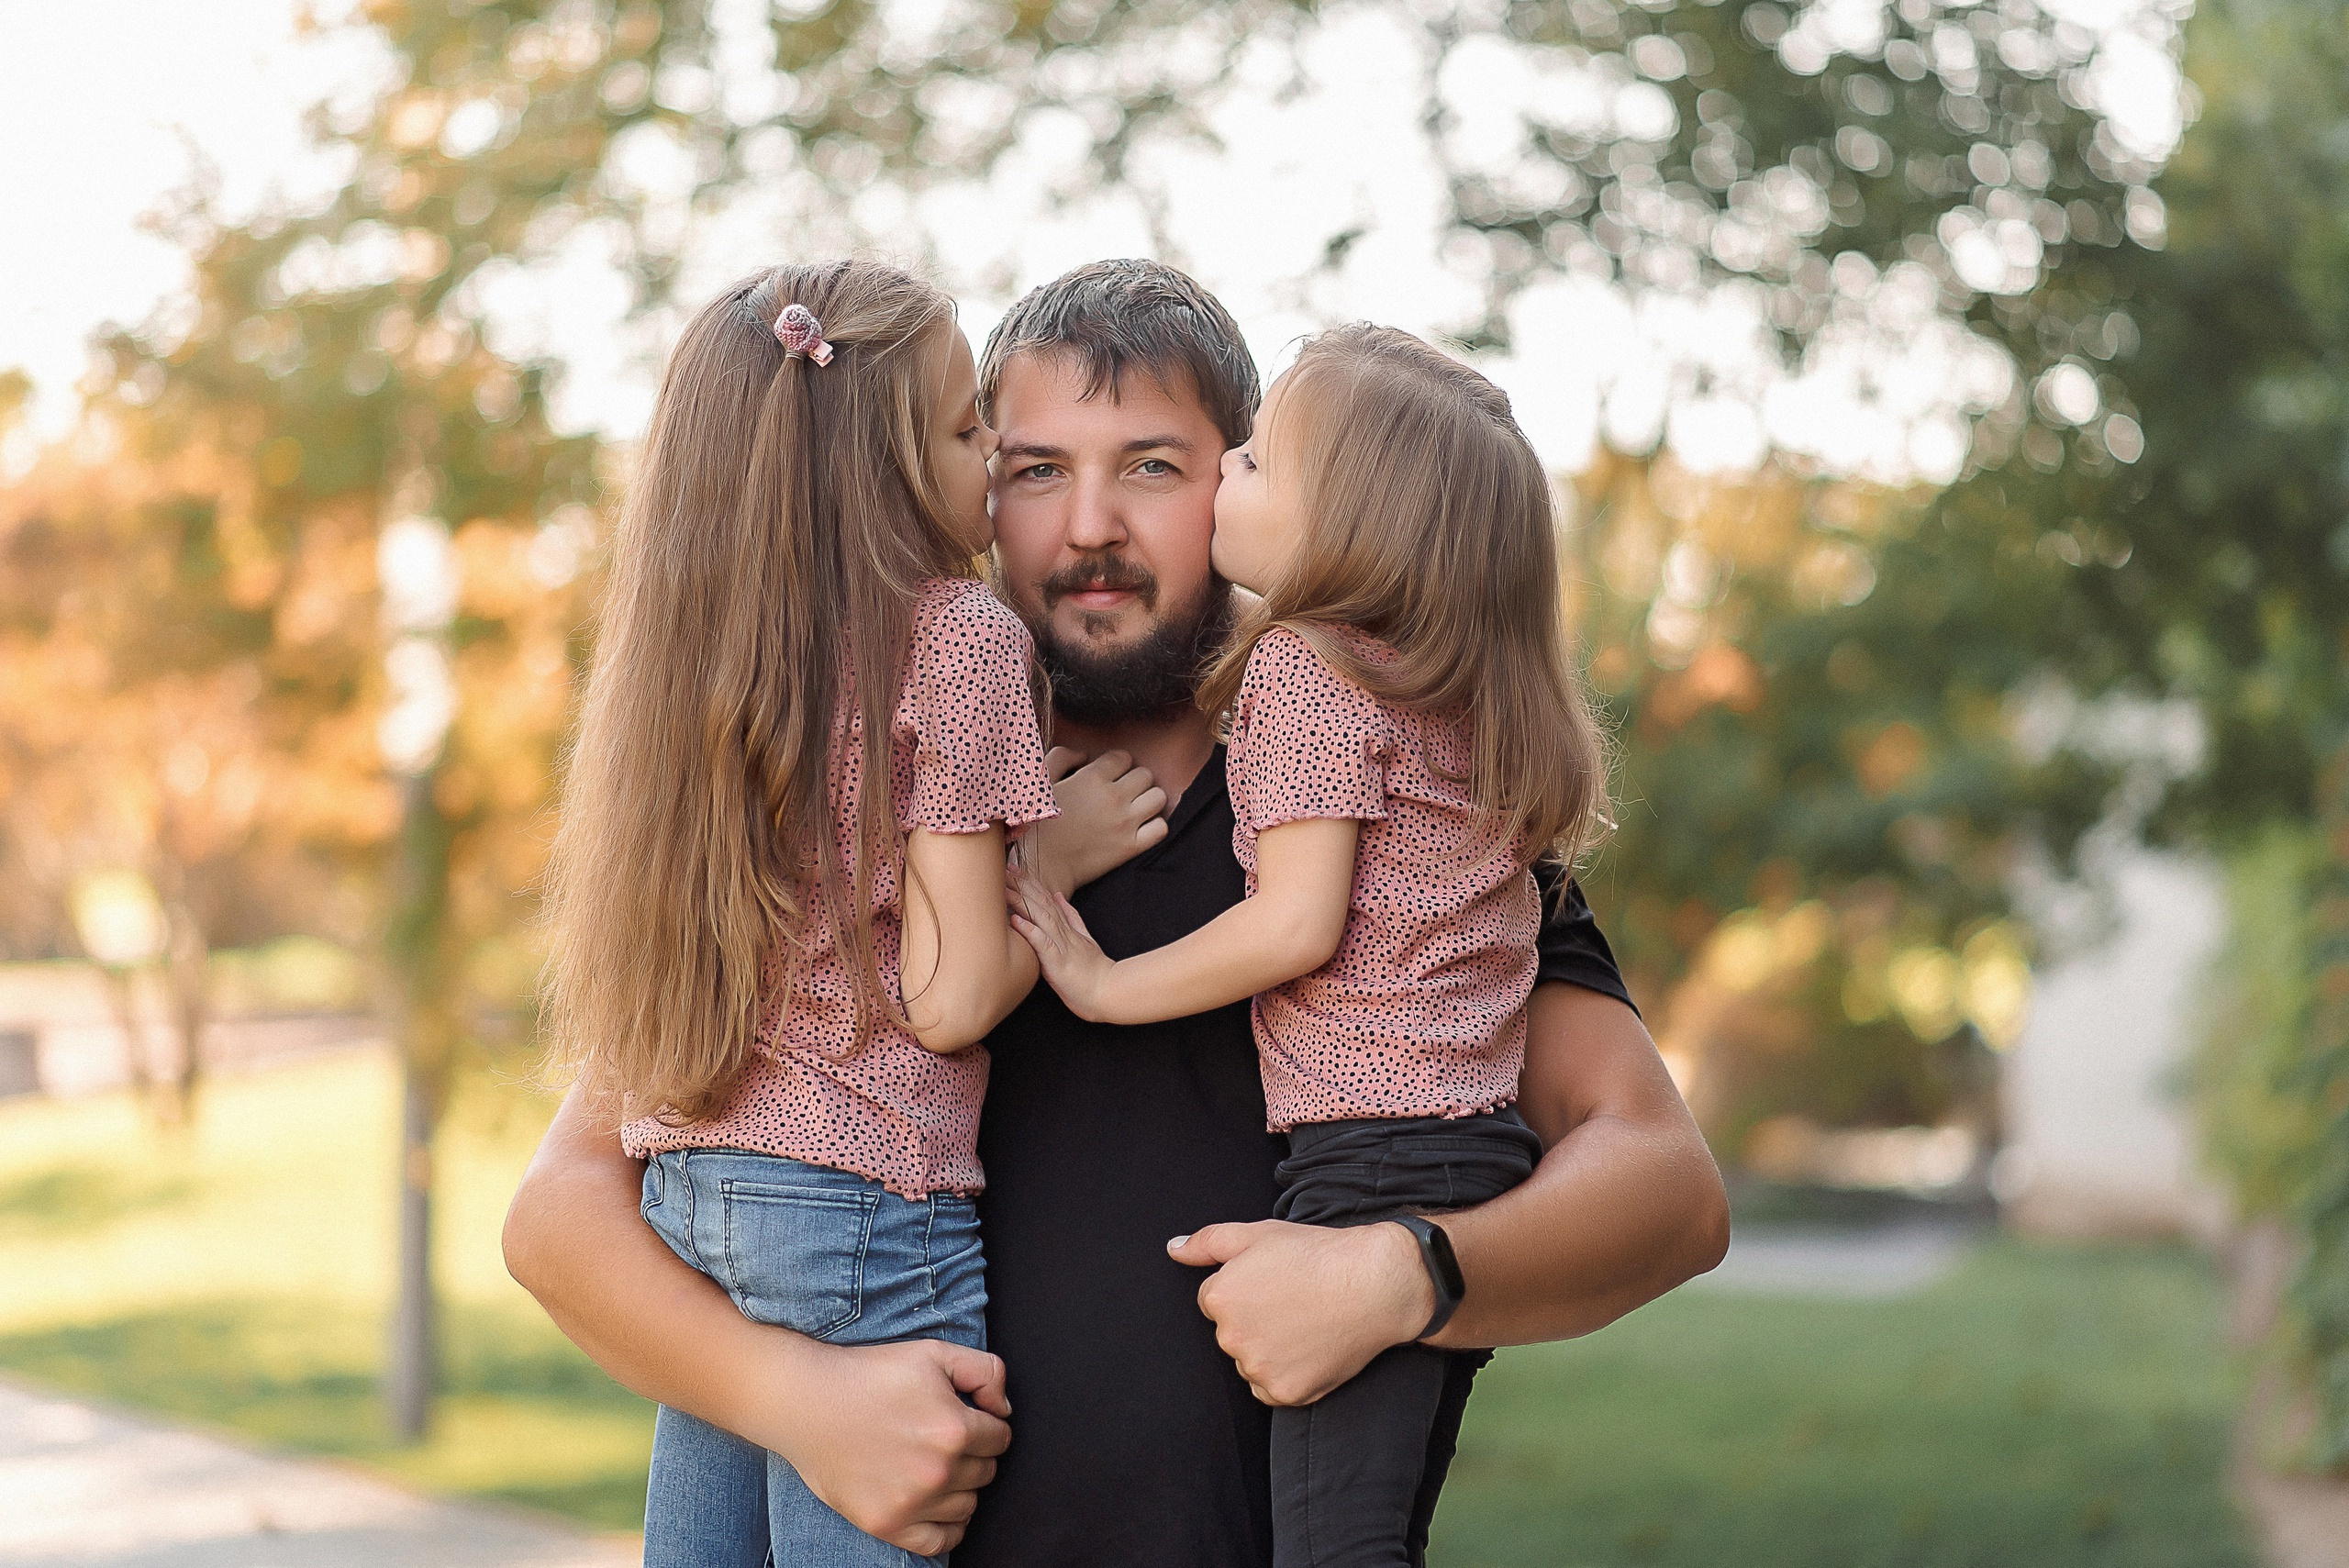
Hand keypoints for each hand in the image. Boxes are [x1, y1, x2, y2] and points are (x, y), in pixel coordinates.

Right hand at [741, 1336, 1011, 1556]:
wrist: (808, 1403)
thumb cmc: (870, 1373)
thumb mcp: (933, 1352)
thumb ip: (985, 1371)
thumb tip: (1004, 1410)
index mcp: (954, 1429)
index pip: (1001, 1438)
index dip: (986, 1424)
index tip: (964, 1417)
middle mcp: (938, 1471)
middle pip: (986, 1471)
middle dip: (973, 1453)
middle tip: (942, 1437)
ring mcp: (912, 1503)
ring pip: (968, 1504)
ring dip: (960, 1486)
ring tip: (932, 1464)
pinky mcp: (887, 1524)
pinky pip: (942, 1541)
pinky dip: (948, 1526)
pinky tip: (936, 1504)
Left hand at [1007, 869, 1120, 1020]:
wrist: (1107, 992)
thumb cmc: (1093, 972)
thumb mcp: (1085, 938)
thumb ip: (1071, 916)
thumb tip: (1058, 896)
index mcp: (1067, 928)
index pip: (1047, 899)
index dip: (1031, 883)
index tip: (1015, 868)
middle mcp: (1064, 933)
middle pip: (1042, 903)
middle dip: (1023, 885)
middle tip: (1006, 868)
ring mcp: (1061, 945)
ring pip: (1040, 917)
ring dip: (1022, 901)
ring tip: (1005, 888)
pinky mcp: (1058, 961)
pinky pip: (1042, 943)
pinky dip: (1029, 930)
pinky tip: (1015, 920)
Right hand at [1014, 748, 1169, 896]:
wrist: (1041, 865)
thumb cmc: (1036, 823)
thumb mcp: (1040, 781)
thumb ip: (1061, 757)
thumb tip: (1083, 755)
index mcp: (1091, 777)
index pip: (1123, 757)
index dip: (1117, 765)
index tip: (1109, 777)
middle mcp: (1113, 797)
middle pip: (1145, 775)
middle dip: (1135, 781)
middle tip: (1122, 793)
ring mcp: (1125, 823)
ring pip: (1158, 797)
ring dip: (1149, 800)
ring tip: (1135, 808)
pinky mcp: (1131, 847)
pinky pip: (1161, 828)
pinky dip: (1155, 826)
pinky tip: (1141, 828)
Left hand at [1167, 1220, 1433, 1405]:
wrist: (1375, 1283)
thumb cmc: (1317, 1254)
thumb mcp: (1258, 1233)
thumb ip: (1208, 1242)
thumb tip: (1173, 1249)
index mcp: (1219, 1298)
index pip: (1216, 1301)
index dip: (1248, 1289)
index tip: (1277, 1282)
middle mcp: (1231, 1338)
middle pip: (1232, 1333)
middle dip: (1254, 1319)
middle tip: (1294, 1300)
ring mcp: (1258, 1369)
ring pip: (1251, 1362)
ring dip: (1269, 1349)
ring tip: (1306, 1322)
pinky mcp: (1285, 1393)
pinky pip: (1271, 1389)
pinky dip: (1286, 1375)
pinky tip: (1310, 1347)